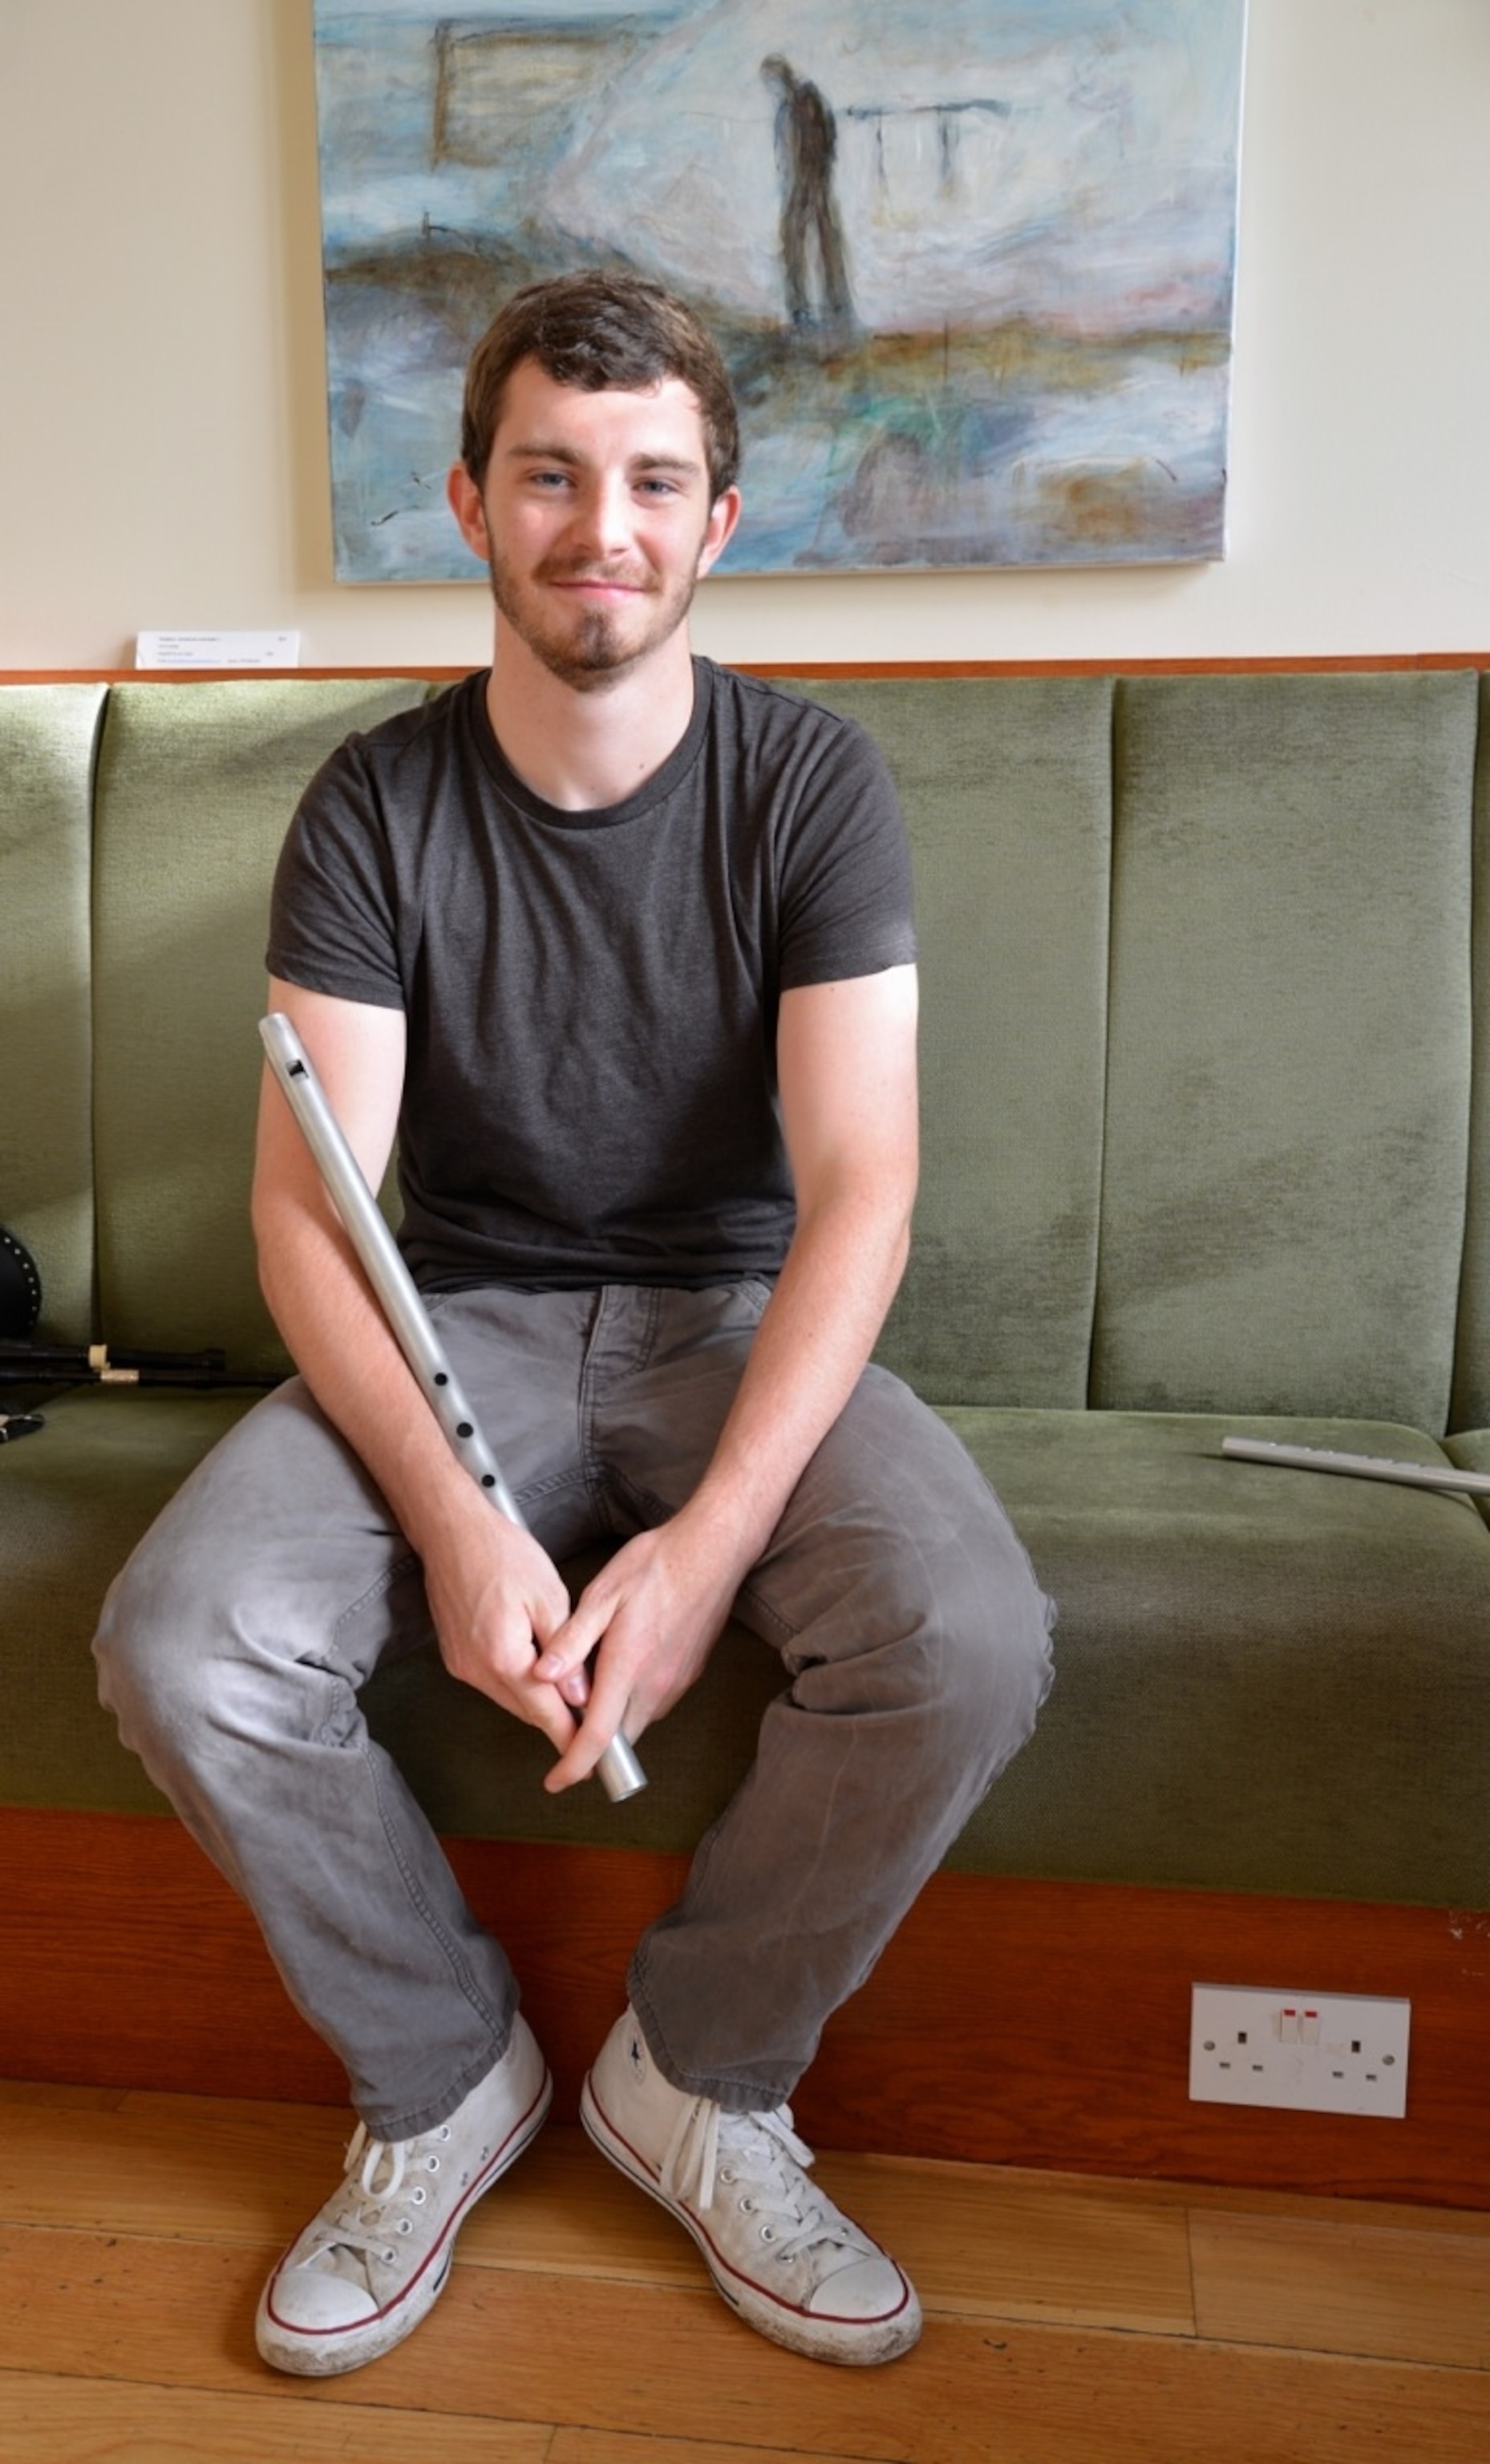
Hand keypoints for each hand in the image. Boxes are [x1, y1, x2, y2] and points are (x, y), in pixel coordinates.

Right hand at [419, 1492, 583, 1758]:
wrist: (452, 1533)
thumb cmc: (501, 1554)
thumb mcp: (549, 1598)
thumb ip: (567, 1653)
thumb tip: (580, 1695)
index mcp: (504, 1659)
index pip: (545, 1714)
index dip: (572, 1736)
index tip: (592, 1754)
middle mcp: (477, 1670)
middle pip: (526, 1711)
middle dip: (557, 1717)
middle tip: (590, 1716)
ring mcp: (461, 1666)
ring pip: (510, 1698)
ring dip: (537, 1697)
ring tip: (567, 1685)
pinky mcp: (455, 1657)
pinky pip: (493, 1682)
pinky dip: (517, 1681)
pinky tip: (535, 1664)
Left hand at [532, 1510, 746, 1792]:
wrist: (713, 1550)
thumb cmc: (656, 1565)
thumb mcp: (602, 1594)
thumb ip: (571, 1640)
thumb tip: (542, 1676)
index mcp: (628, 1666)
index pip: (597, 1736)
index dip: (573, 1766)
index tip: (555, 1782)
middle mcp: (656, 1684)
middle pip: (620, 1739)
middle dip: (592, 1747)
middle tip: (566, 1728)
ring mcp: (677, 1682)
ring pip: (638, 1721)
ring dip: (614, 1718)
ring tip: (593, 1681)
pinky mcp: (690, 1674)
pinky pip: (655, 1702)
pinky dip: (633, 1699)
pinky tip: (623, 1665)